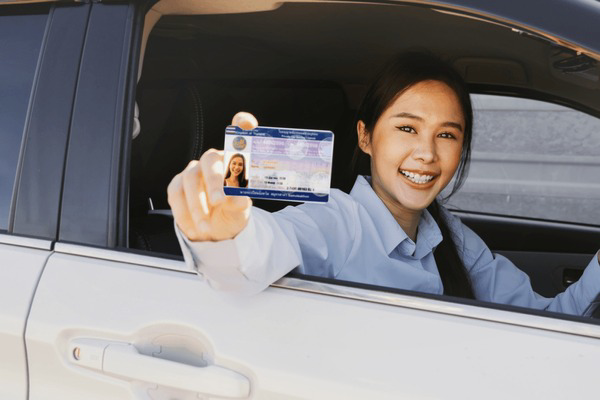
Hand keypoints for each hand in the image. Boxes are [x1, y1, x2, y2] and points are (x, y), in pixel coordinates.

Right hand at [167, 112, 257, 240]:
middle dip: (214, 181)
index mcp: (234, 161)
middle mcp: (213, 160)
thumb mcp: (240, 211)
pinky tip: (194, 227)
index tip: (246, 123)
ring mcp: (194, 170)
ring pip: (190, 180)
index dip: (242, 126)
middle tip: (220, 202)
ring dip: (197, 205)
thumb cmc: (231, 213)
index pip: (239, 137)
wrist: (215, 231)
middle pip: (210, 160)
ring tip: (206, 227)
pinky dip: (184, 212)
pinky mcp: (177, 184)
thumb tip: (237, 196)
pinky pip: (175, 194)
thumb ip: (239, 203)